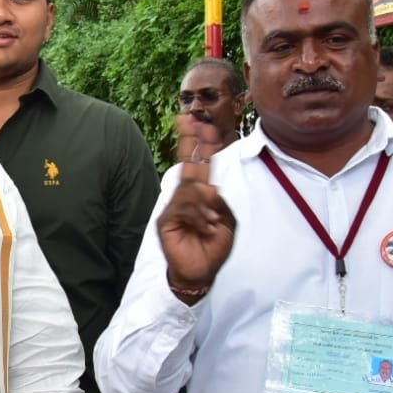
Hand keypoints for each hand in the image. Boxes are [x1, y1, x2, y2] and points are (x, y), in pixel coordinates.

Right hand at [157, 120, 236, 290]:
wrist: (201, 272)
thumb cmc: (213, 247)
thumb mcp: (227, 223)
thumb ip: (220, 204)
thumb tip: (209, 188)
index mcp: (202, 194)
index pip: (202, 165)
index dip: (202, 145)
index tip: (204, 125)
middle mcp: (187, 197)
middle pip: (188, 164)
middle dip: (190, 141)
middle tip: (190, 120)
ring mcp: (174, 207)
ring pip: (188, 190)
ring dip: (204, 203)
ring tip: (213, 221)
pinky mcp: (165, 221)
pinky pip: (181, 209)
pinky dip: (197, 216)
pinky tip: (205, 227)